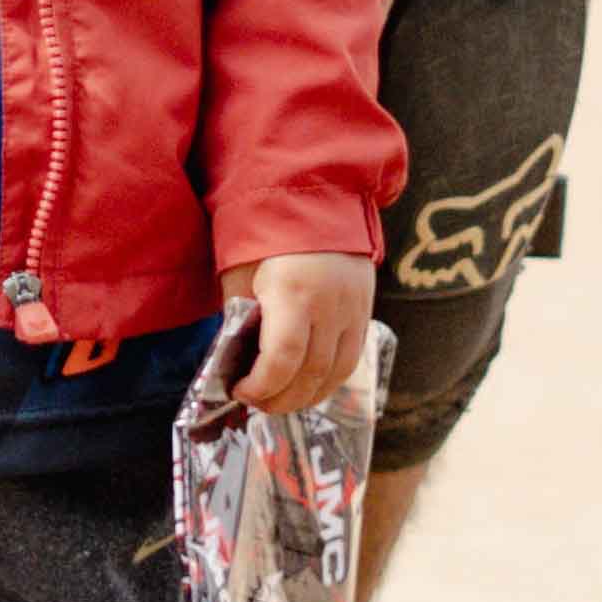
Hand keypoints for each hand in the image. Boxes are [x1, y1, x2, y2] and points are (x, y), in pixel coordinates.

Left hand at [216, 248, 370, 421]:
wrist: (314, 197)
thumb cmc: (264, 235)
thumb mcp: (241, 273)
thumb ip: (240, 318)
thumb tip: (236, 362)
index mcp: (293, 291)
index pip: (282, 359)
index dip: (260, 386)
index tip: (240, 390)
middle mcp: (330, 303)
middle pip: (311, 373)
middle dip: (280, 399)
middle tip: (256, 404)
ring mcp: (353, 308)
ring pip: (337, 372)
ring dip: (307, 396)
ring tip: (280, 401)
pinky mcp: (365, 309)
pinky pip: (351, 358)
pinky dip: (329, 380)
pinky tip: (308, 386)